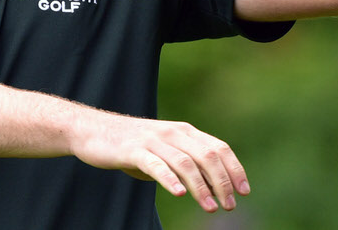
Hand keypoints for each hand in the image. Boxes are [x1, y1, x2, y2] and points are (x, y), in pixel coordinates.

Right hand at [70, 111, 249, 212]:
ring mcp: (152, 140)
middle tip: (228, 205)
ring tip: (209, 207)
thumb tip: (210, 186)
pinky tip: (179, 194)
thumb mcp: (163, 151)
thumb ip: (185, 164)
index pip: (218, 147)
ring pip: (185, 163)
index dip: (234, 169)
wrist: (92, 130)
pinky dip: (169, 179)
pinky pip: (155, 164)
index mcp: (183, 131)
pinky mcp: (133, 150)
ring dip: (201, 187)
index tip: (244, 191)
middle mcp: (172, 132)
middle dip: (222, 182)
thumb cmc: (131, 146)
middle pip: (206, 156)